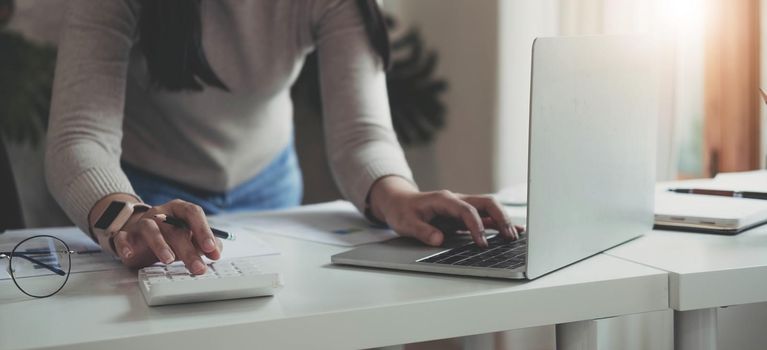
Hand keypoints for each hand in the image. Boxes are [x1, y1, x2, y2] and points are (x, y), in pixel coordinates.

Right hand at [109, 199, 221, 273]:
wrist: (138, 235)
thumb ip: (204, 243)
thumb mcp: (189, 238)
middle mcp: (160, 213)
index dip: (203, 230)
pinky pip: (123, 238)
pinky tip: (131, 255)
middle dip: (188, 250)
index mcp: (178, 210)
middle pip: (175, 228)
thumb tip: (216, 251)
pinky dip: (125, 246)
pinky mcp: (125, 235)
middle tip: (198, 267)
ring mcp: (141, 223)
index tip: (211, 248)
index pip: (193, 213)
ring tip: (169, 260)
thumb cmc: (169, 237)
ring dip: (161, 245)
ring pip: (151, 230)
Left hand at [369, 176, 519, 246]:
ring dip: (503, 220)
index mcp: (444, 200)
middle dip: (500, 218)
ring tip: (514, 237)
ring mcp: (462, 206)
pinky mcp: (464, 214)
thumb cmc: (402, 211)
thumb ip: (422, 231)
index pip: (467, 210)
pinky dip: (499, 223)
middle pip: (486, 203)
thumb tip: (438, 239)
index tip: (481, 243)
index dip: (476, 226)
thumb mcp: (406, 222)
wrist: (399, 202)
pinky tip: (513, 231)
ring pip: (489, 208)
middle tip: (508, 237)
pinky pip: (485, 216)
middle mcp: (457, 200)